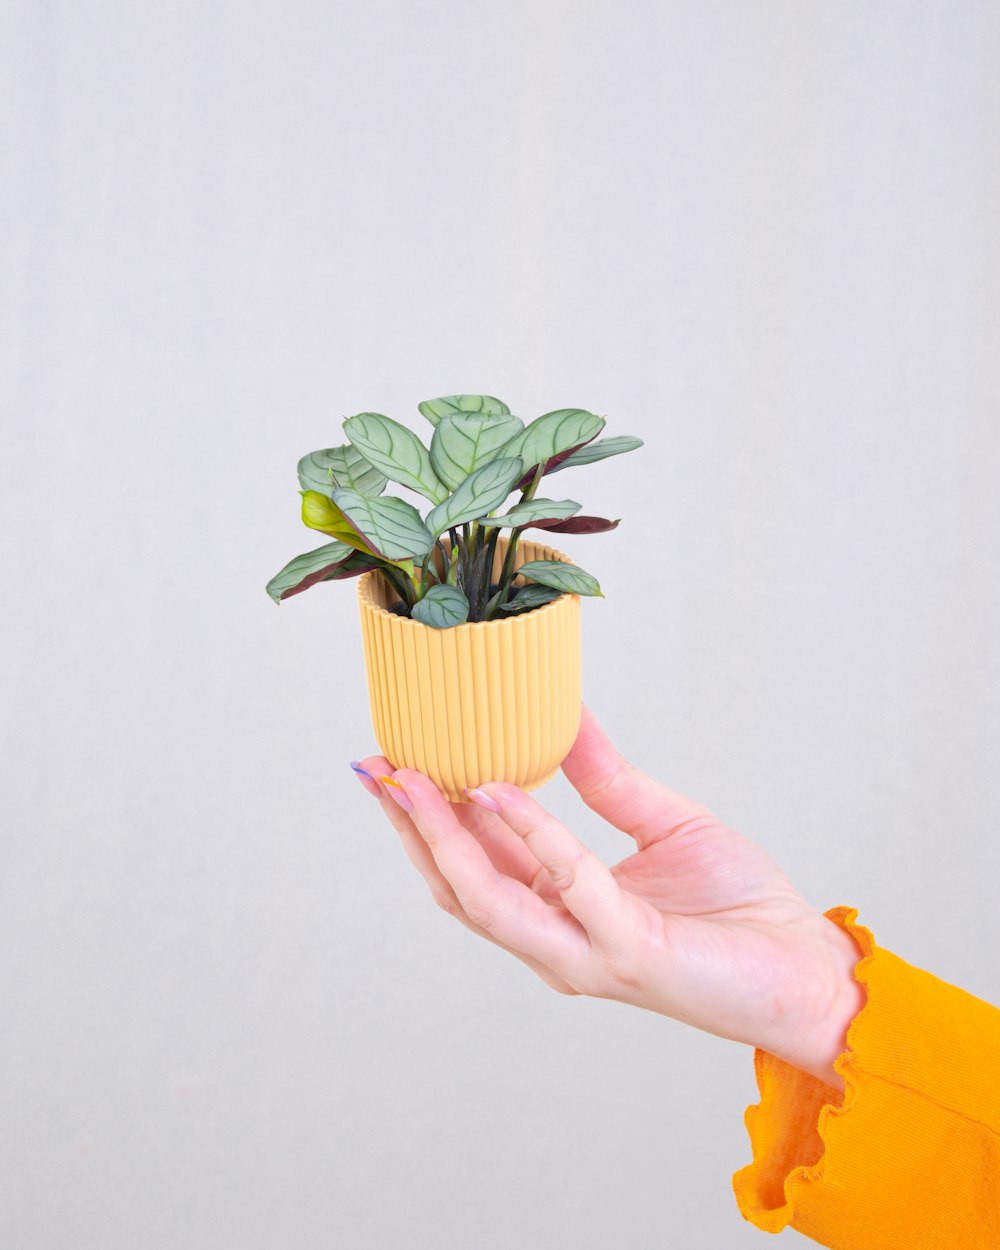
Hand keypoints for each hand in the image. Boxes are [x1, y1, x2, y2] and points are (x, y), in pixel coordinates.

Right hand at [353, 706, 862, 1085]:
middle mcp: (557, 939)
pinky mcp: (625, 953)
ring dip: (440, 834)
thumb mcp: (662, 821)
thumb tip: (568, 713)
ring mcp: (584, 953)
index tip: (394, 757)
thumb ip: (607, 779)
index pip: (475, 861)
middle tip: (373, 764)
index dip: (429, 813)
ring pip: (485, 895)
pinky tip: (498, 787)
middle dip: (411, 824)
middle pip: (459, 882)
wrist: (808, 968)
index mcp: (560, 909)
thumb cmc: (739, 909)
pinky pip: (565, 883)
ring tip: (408, 776)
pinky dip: (527, 832)